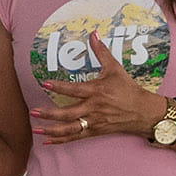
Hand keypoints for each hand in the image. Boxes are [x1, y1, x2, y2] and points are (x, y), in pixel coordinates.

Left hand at [31, 32, 162, 144]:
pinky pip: (76, 138)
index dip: (59, 87)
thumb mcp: (115, 68)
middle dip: (49, 114)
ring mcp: (94, 122)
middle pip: (68, 114)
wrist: (143, 112)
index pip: (74, 90)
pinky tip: (47, 141)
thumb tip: (93, 33)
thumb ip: (101, 52)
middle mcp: (93, 108)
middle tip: (32, 111)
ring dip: (52, 130)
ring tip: (36, 129)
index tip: (45, 83)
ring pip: (70, 129)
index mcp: (97, 92)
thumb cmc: (128, 89)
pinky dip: (61, 140)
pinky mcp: (95, 131)